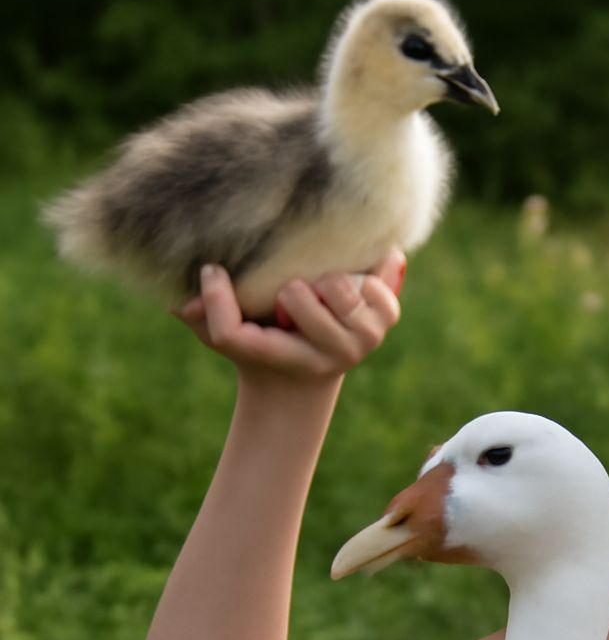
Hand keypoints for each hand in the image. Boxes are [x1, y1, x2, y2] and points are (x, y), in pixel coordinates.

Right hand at [174, 248, 404, 387]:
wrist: (311, 372)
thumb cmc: (265, 342)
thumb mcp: (234, 336)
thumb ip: (206, 317)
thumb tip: (188, 291)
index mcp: (287, 360)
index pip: (238, 334)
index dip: (218, 301)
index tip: (213, 271)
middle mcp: (333, 354)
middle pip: (295, 296)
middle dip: (285, 287)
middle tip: (287, 287)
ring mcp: (366, 338)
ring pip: (336, 285)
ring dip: (322, 276)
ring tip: (318, 279)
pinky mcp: (388, 317)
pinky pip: (380, 280)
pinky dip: (368, 267)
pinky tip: (352, 267)